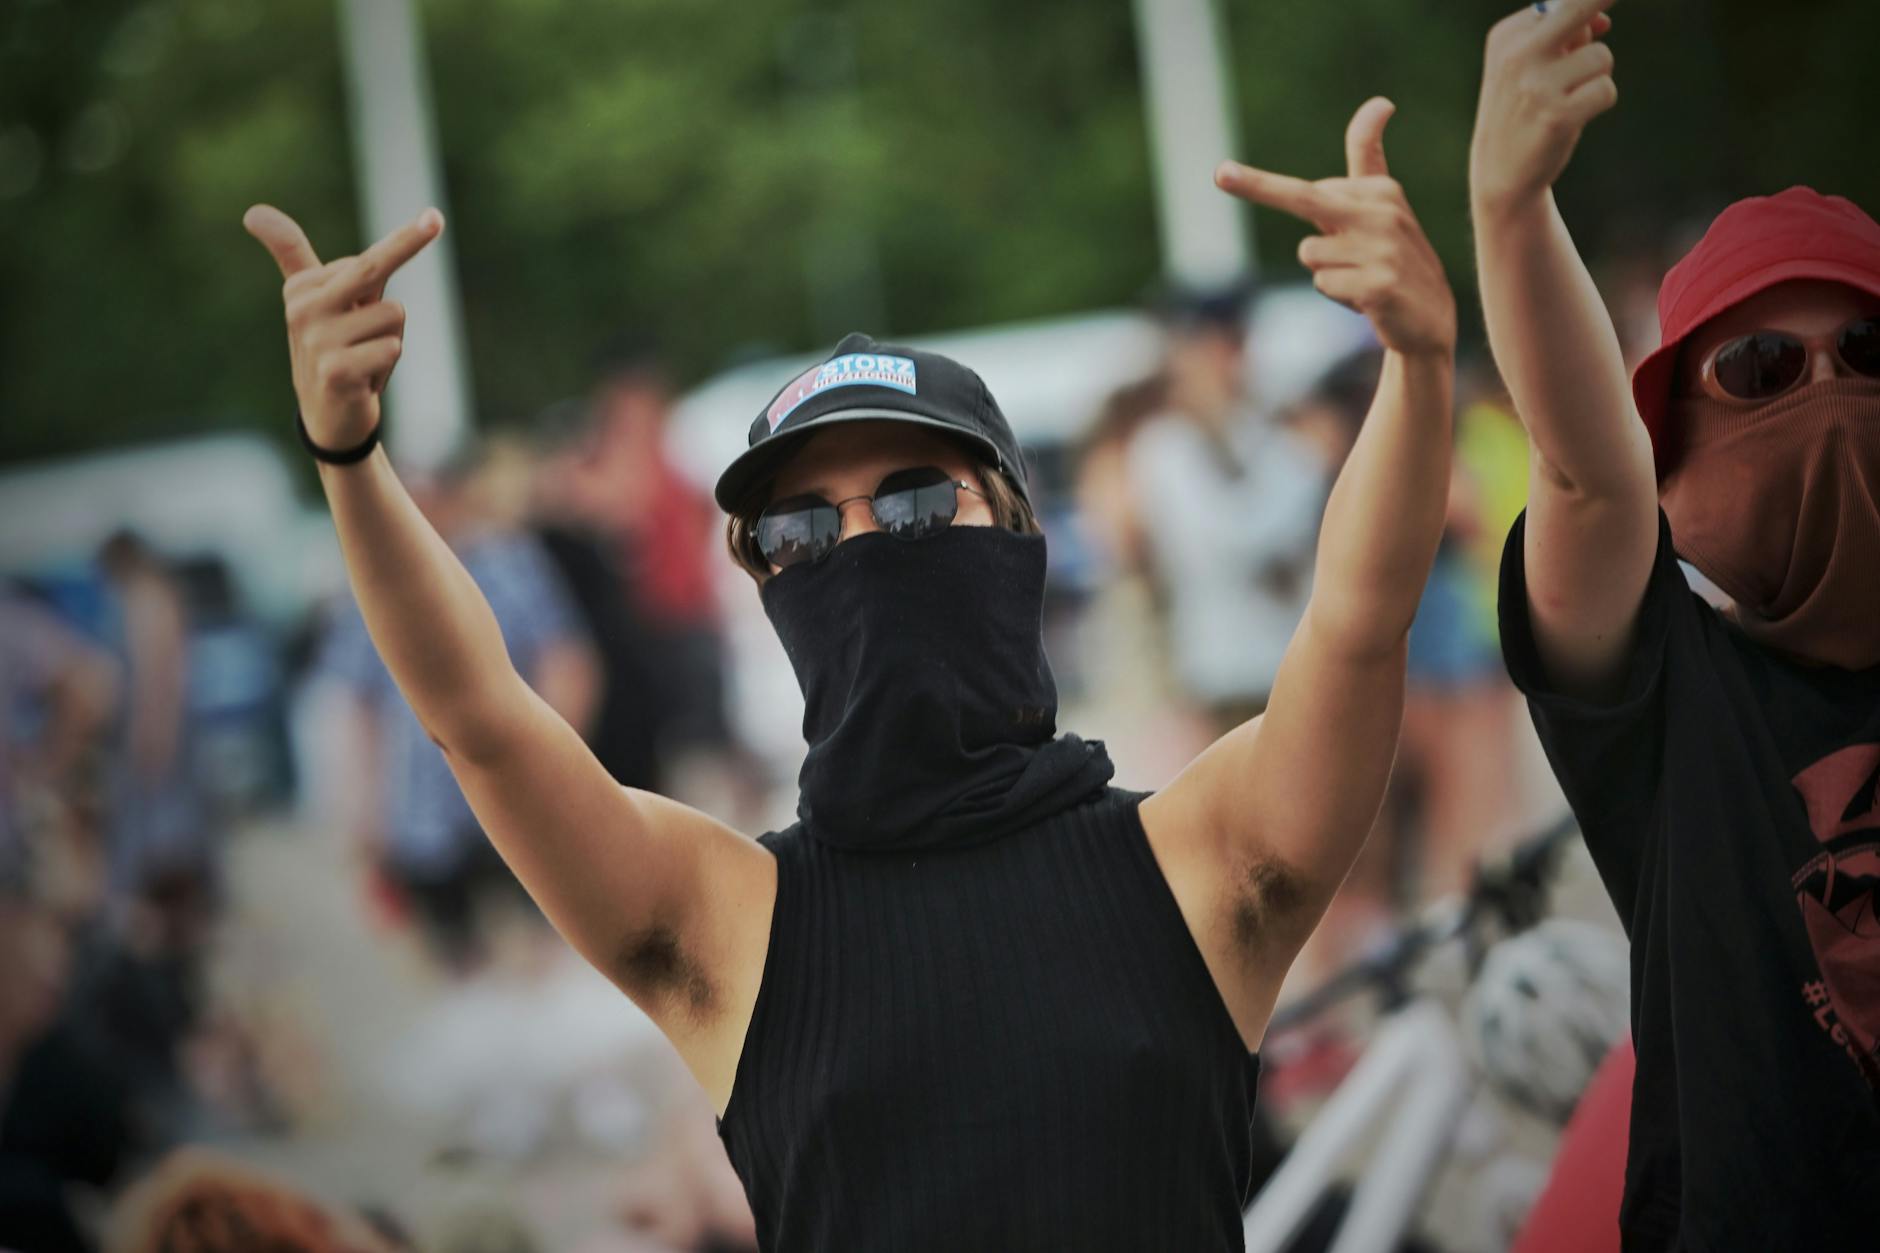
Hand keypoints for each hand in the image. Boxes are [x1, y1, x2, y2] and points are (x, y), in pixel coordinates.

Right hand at [243, 205, 442, 449]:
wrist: (329, 418)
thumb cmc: (331, 349)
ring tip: (363, 359)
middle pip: (372, 267)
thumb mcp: (313, 299)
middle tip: (436, 218)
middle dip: (409, 240)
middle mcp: (303, 308)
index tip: (434, 217)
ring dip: (390, 341)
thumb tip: (253, 212)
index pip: (367, 261)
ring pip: (394, 316)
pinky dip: (387, 364)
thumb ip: (290, 252)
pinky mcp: (335, 371)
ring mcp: (317, 340)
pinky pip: (392, 347)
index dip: (404, 248)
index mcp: (301, 287)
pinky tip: (364, 380)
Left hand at [1215, 98, 1455, 357]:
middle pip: (1302, 199)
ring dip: (1328, 273)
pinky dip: (1339, 296)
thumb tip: (1380, 101)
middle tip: (1220, 173)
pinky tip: (1369, 298)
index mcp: (1380, 190)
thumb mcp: (1380, 205)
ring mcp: (1382, 248)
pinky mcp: (1378, 285)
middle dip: (1256, 186)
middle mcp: (1382, 212)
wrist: (1432, 318)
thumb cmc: (1393, 257)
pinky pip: (1323, 284)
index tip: (1223, 169)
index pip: (1310, 189)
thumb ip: (1369, 156)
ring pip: (1309, 254)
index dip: (1262, 186)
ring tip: (1362, 278)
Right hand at [1469, 0, 1618, 216]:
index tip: (1600, 11)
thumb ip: (1563, 35)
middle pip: (1578, 7)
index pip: (1561, 2)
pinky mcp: (1557, 114)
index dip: (1586, 8)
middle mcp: (1517, 56)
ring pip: (1601, 57)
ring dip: (1597, 77)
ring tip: (1569, 97)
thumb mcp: (1527, 65)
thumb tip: (1604, 21)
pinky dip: (1599, 102)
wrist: (1500, 171)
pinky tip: (1575, 116)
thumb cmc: (1522, 109)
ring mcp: (1536, 86)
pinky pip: (1606, 90)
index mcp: (1505, 37)